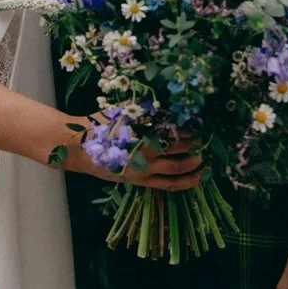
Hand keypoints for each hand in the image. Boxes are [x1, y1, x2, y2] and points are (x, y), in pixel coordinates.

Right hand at [58, 119, 203, 189]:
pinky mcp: (142, 182)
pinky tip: (198, 177)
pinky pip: (169, 184)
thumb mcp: (122, 111)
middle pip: (180, 148)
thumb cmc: (102, 126)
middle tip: (207, 138)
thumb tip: (167, 104)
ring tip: (206, 157)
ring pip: (178, 168)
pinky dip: (186, 181)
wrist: (81, 149)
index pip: (174, 129)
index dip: (189, 128)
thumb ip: (144, 109)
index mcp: (143, 131)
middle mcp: (146, 151)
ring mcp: (145, 169)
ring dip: (196, 162)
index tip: (200, 123)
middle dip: (196, 143)